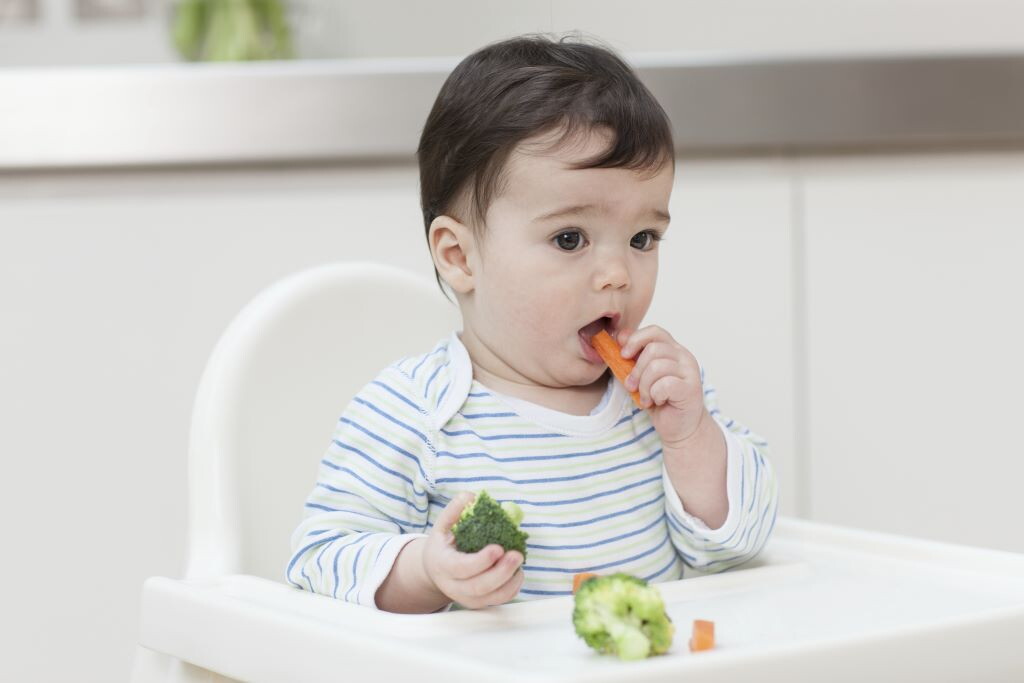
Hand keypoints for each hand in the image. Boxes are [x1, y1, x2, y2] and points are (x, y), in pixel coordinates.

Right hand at [421, 492, 524, 608]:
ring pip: (491, 598)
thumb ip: (454, 510)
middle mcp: (453, 586)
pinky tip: (517, 571)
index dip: (481, 561)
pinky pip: (499, 601)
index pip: (461, 568)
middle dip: (501, 572)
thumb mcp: (442, 525)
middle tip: (517, 554)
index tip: (498, 548)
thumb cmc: (443, 545)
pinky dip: (512, 588)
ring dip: (510, 581)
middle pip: (478, 587)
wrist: (435, 571)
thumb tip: (471, 496)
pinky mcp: (479, 603)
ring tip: (519, 561)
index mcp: (442, 564)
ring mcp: (466, 598)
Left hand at [617, 325, 708, 448]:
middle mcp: (684, 356)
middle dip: (636, 370)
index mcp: (673, 350)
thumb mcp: (641, 376)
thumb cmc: (661, 401)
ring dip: (644, 386)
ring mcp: (690, 372)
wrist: (680, 428)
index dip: (636, 339)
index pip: (655, 331)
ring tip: (646, 397)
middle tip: (631, 386)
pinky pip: (664, 384)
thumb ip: (633, 357)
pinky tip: (657, 401)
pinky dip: (654, 395)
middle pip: (652, 349)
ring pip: (657, 367)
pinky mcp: (691, 388)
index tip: (623, 355)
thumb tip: (619, 336)